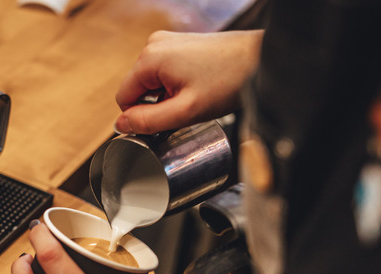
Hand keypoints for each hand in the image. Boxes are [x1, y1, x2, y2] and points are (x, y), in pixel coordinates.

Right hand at [115, 30, 262, 133]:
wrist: (259, 60)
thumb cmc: (229, 81)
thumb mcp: (185, 111)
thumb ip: (148, 121)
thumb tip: (121, 124)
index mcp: (150, 58)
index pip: (123, 98)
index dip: (140, 117)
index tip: (165, 122)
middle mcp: (154, 44)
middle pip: (138, 88)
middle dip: (156, 105)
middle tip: (185, 110)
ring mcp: (167, 41)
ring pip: (152, 82)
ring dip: (167, 96)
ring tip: (195, 98)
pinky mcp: (180, 44)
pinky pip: (165, 72)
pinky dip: (176, 85)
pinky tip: (197, 88)